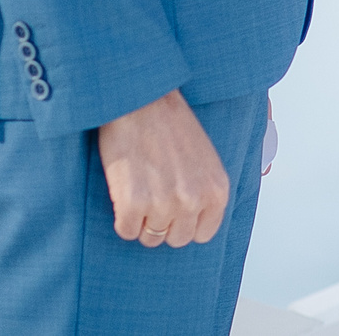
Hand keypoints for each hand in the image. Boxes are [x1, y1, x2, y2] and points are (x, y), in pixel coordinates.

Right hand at [99, 89, 229, 248]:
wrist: (141, 100)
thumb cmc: (171, 123)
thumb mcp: (205, 157)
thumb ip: (204, 190)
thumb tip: (196, 220)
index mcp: (216, 190)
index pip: (203, 234)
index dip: (186, 222)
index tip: (175, 209)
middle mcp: (193, 201)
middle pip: (175, 239)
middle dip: (163, 222)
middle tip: (153, 195)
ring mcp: (163, 204)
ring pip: (149, 238)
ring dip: (141, 219)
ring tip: (140, 187)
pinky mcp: (132, 204)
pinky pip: (126, 231)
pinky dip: (122, 216)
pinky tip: (125, 189)